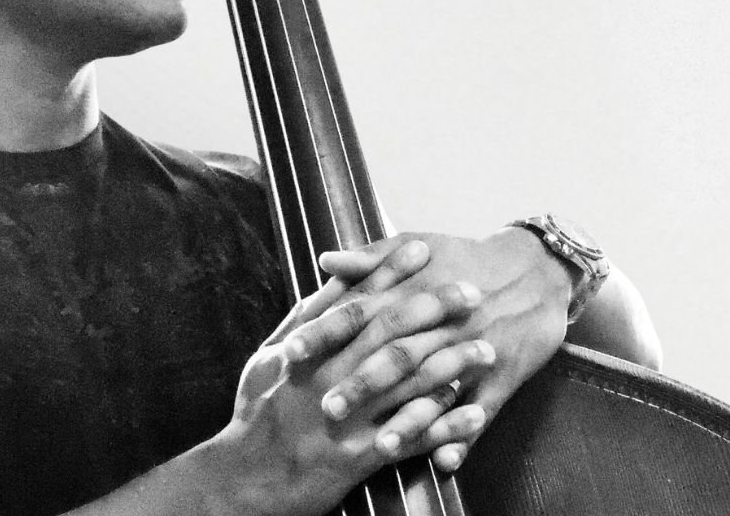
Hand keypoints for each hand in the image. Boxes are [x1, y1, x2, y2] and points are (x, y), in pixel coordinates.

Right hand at [204, 239, 497, 515]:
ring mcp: (347, 419)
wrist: (242, 480)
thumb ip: (305, 318)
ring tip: (486, 350)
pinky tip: (474, 413)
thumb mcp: (270, 357)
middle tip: (473, 291)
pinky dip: (446, 426)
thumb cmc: (258, 413)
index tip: (424, 248)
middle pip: (391, 334)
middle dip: (436, 310)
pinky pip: (412, 439)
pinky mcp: (359, 458)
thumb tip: (333, 275)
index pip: (357, 300)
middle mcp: (330, 379)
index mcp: (310, 351)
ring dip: (453, 365)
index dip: (391, 272)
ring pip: (408, 384)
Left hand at [319, 229, 574, 471]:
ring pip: (439, 388)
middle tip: (325, 410)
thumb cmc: (468, 257)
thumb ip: (370, 257)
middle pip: (397, 354)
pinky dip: (464, 435)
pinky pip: (483, 410)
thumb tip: (324, 260)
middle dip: (361, 383)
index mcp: (416, 289)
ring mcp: (473, 349)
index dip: (326, 332)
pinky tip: (444, 461)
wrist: (537, 270)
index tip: (291, 353)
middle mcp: (441, 322)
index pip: (362, 310)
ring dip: (411, 419)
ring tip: (381, 447)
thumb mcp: (420, 245)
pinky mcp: (502, 375)